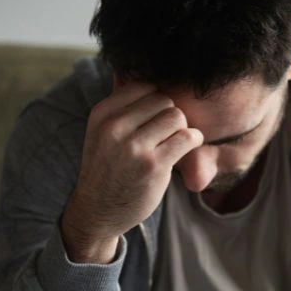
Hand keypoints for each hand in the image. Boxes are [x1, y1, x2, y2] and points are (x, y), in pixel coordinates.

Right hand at [60, 77, 202, 262]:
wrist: (97, 211)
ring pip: (176, 116)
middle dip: (170, 116)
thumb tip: (155, 80)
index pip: (143, 87)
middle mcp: (115, 127)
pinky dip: (193, 140)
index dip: (156, 102)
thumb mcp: (102, 132)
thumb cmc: (107, 168)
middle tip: (165, 136)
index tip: (154, 120)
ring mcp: (134, 147)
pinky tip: (186, 148)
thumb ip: (123, 108)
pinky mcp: (154, 166)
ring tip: (173, 143)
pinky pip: (187, 138)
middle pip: (163, 100)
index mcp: (102, 114)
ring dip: (181, 129)